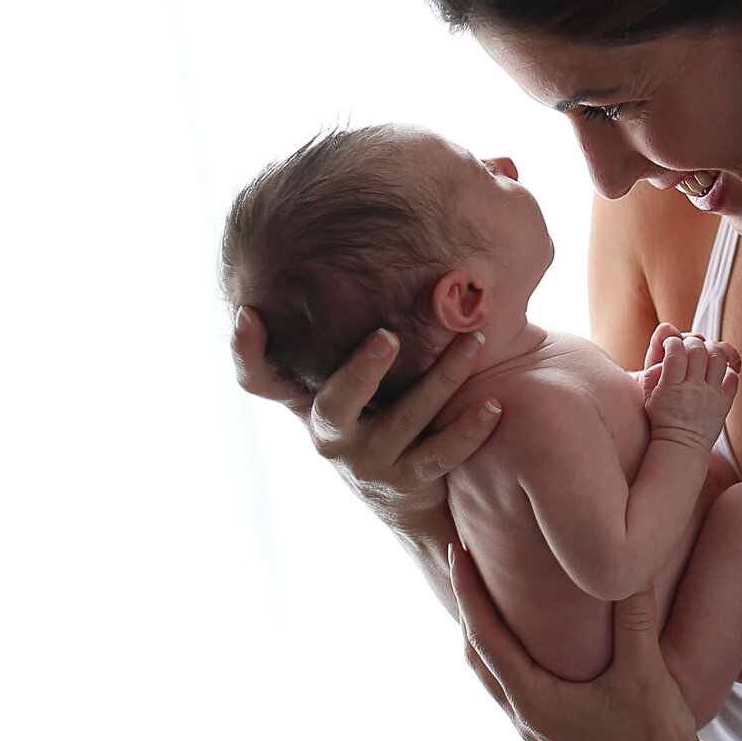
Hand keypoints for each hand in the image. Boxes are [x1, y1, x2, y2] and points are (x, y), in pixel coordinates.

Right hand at [230, 307, 501, 535]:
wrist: (405, 498)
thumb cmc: (378, 413)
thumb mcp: (350, 383)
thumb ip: (349, 334)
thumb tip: (364, 242)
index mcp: (308, 400)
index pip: (261, 379)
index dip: (247, 350)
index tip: (248, 311)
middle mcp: (329, 433)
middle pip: (334, 405)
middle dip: (360, 370)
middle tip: (387, 335)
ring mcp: (367, 462)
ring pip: (404, 420)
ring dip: (442, 378)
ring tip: (474, 341)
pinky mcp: (407, 482)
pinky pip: (440, 455)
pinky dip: (468, 430)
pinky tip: (494, 404)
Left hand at [452, 544, 720, 740]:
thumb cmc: (656, 737)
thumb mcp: (644, 670)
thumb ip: (633, 616)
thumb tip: (630, 565)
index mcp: (534, 703)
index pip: (485, 638)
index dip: (468, 592)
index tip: (458, 552)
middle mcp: (526, 719)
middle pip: (478, 658)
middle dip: (470, 609)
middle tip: (469, 565)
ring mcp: (539, 732)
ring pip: (494, 676)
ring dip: (486, 636)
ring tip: (492, 596)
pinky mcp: (556, 737)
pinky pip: (514, 689)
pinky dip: (508, 658)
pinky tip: (531, 643)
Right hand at [642, 329, 738, 450]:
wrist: (681, 445)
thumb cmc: (663, 418)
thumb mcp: (649, 395)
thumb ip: (653, 369)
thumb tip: (666, 344)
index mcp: (671, 387)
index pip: (675, 353)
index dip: (673, 341)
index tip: (671, 343)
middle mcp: (693, 390)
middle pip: (698, 351)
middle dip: (692, 342)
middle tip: (688, 345)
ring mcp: (711, 396)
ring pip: (718, 359)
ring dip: (712, 349)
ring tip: (705, 352)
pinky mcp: (725, 403)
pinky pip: (733, 377)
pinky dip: (727, 368)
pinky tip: (717, 371)